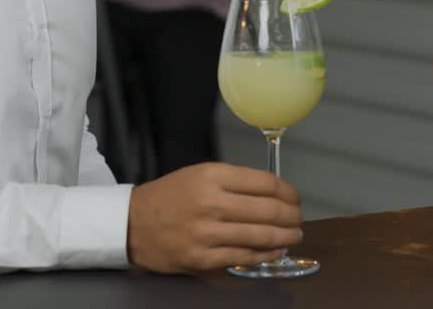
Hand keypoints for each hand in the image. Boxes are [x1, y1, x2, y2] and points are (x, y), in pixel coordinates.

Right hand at [127, 163, 303, 273]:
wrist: (133, 223)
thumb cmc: (170, 196)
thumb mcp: (200, 174)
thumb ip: (235, 182)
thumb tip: (274, 192)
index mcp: (213, 176)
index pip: (265, 183)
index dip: (288, 192)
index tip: (295, 198)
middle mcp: (212, 203)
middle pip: (268, 210)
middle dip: (292, 216)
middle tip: (299, 219)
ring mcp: (207, 233)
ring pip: (260, 235)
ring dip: (285, 237)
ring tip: (294, 235)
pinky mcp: (202, 258)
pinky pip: (244, 258)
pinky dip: (265, 255)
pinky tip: (276, 252)